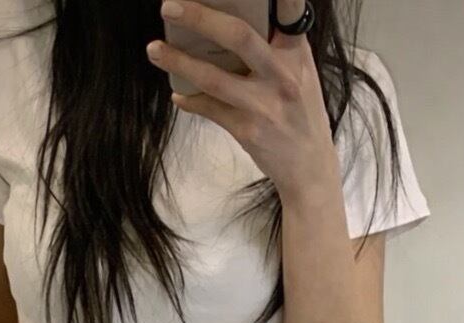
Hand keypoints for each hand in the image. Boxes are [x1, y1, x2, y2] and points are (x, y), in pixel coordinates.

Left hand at [148, 0, 338, 205]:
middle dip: (200, 18)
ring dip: (178, 62)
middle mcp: (282, 75)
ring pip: (214, 77)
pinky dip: (190, 100)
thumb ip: (278, 44)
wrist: (308, 166)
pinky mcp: (247, 130)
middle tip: (170, 6)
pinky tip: (178, 94)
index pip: (290, 10)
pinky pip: (209, 109)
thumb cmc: (301, 112)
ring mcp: (263, 105)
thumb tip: (236, 16)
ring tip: (154, 49)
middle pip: (239, 37)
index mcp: (296, 53)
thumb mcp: (301, 71)